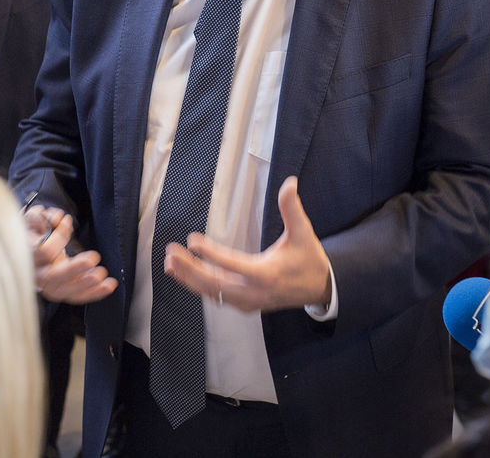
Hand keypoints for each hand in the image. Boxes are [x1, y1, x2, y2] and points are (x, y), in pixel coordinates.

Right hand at [25, 205, 116, 304]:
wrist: (30, 247)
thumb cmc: (34, 231)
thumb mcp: (33, 218)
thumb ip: (42, 217)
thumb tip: (57, 218)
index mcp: (28, 255)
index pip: (44, 251)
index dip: (58, 237)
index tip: (67, 222)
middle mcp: (37, 274)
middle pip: (53, 277)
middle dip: (74, 269)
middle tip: (93, 258)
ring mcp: (49, 285)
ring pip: (66, 291)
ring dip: (87, 286)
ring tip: (104, 275)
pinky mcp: (61, 291)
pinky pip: (77, 296)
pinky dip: (94, 293)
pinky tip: (108, 286)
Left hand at [163, 177, 331, 312]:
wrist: (320, 288)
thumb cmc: (309, 258)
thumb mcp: (303, 232)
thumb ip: (292, 208)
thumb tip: (290, 182)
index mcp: (267, 274)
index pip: (233, 264)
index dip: (211, 253)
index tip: (192, 240)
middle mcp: (254, 292)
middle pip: (215, 284)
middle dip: (191, 269)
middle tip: (171, 253)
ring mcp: (249, 301)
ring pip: (213, 293)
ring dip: (190, 278)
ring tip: (169, 263)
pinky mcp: (245, 305)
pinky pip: (217, 297)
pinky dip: (199, 286)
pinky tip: (184, 274)